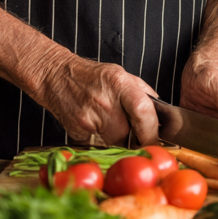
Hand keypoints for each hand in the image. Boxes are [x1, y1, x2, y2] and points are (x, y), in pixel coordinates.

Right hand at [40, 53, 158, 144]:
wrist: (56, 77)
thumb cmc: (92, 76)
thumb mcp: (121, 75)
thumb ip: (142, 93)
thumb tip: (161, 115)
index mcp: (119, 83)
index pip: (143, 111)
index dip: (152, 130)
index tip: (156, 139)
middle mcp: (104, 101)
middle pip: (128, 133)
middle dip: (134, 138)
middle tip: (134, 133)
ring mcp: (88, 117)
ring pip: (113, 142)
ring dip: (117, 138)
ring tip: (110, 122)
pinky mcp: (77, 131)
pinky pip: (98, 143)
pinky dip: (101, 138)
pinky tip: (96, 123)